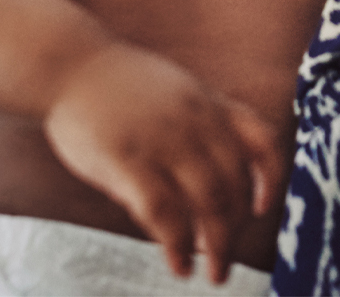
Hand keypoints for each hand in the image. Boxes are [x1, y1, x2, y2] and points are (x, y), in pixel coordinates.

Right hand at [42, 44, 286, 284]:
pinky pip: (164, 212)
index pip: (262, 142)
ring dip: (217, 247)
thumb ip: (202, 127)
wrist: (68, 64)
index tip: (260, 209)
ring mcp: (163, 140)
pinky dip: (178, 245)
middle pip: (234, 185)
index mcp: (210, 104)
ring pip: (208, 203)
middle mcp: (195, 122)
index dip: (271, 179)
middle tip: (226, 261)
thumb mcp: (176, 91)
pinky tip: (179, 264)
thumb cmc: (118, 84)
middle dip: (236, 230)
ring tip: (213, 275)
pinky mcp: (127, 159)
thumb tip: (214, 183)